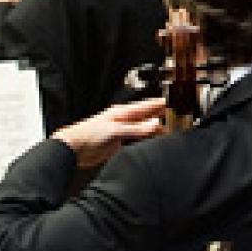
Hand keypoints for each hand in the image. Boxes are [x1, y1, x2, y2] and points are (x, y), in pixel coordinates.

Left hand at [52, 96, 168, 168]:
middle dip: (161, 116)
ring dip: (155, 129)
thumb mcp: (116, 130)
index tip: (175, 101)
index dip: (161, 103)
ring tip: (169, 131)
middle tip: (177, 116)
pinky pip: (137, 140)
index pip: (147, 105)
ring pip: (144, 129)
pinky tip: (153, 143)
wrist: (74, 149)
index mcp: (123, 112)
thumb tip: (155, 124)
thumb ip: (136, 128)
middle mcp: (125, 120)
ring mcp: (122, 131)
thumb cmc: (89, 134)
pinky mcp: (119, 143)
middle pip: (147, 117)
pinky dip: (147, 141)